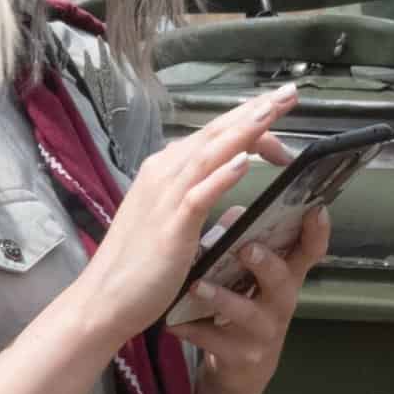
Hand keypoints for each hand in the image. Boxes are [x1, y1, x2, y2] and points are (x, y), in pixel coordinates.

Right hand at [79, 85, 298, 343]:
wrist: (103, 300)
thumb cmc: (138, 266)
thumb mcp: (172, 221)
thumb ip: (199, 200)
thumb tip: (233, 194)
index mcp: (166, 171)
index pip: (213, 135)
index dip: (248, 121)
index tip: (278, 112)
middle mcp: (164, 174)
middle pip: (216, 133)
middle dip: (255, 111)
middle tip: (289, 94)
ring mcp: (165, 198)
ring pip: (210, 154)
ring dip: (244, 131)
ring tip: (273, 111)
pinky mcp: (170, 226)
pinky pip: (199, 195)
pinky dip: (221, 175)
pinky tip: (244, 162)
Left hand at [170, 206, 328, 393]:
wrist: (239, 373)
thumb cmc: (242, 312)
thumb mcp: (250, 281)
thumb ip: (243, 246)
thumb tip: (235, 211)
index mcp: (286, 279)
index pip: (310, 252)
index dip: (318, 232)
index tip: (317, 209)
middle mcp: (280, 304)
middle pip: (283, 281)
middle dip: (266, 264)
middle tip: (247, 249)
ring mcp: (263, 333)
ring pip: (247, 314)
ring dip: (222, 298)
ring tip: (198, 287)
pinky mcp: (240, 357)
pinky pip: (214, 341)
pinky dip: (192, 330)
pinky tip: (173, 323)